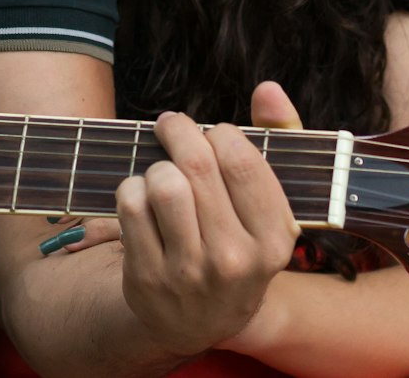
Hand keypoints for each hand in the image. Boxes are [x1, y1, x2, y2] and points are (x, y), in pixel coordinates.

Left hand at [40, 84, 303, 362]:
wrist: (197, 321)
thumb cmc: (237, 241)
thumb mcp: (268, 203)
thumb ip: (277, 137)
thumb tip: (268, 88)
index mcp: (275, 239)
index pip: (240, 159)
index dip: (218, 134)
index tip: (211, 135)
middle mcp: (236, 260)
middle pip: (195, 163)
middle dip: (177, 131)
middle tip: (170, 126)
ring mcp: (190, 272)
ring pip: (161, 181)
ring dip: (156, 165)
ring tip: (163, 175)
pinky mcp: (147, 276)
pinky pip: (130, 202)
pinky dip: (132, 188)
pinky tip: (145, 202)